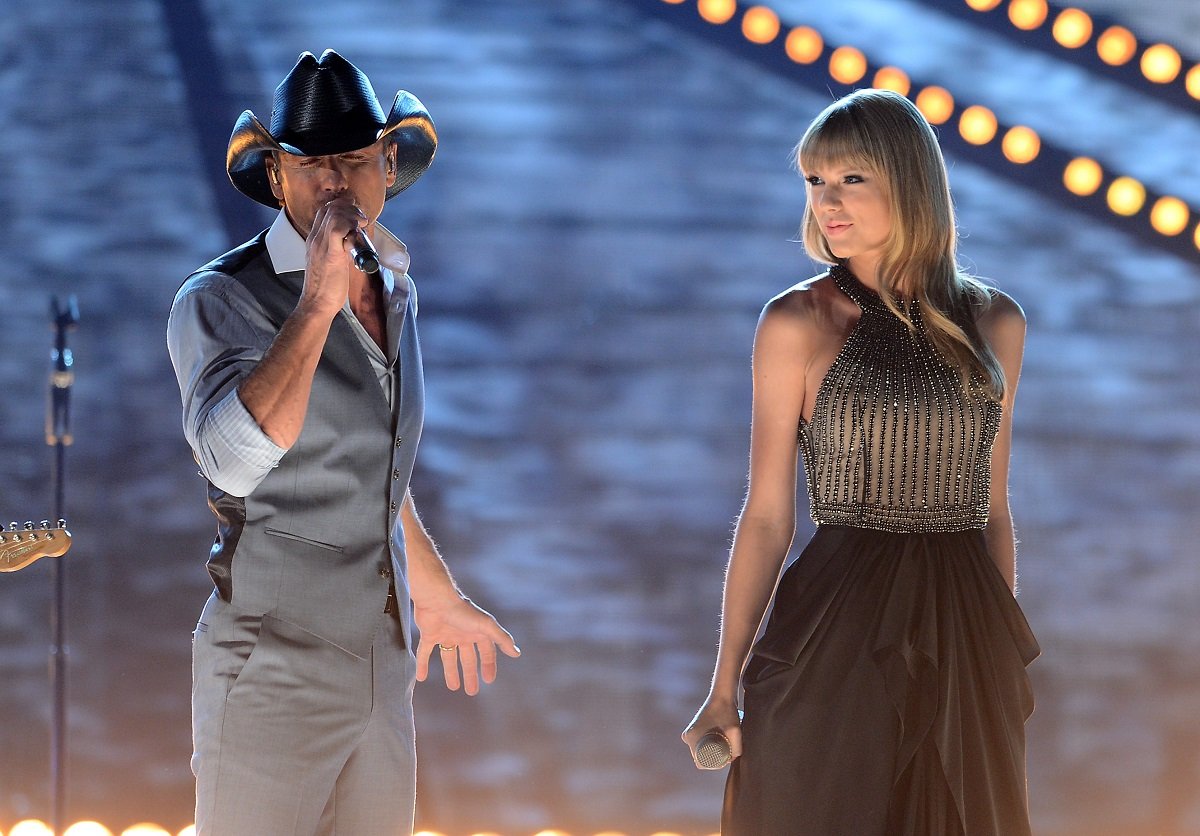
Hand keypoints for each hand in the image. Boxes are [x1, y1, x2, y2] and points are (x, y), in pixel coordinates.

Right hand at [298, 196, 367, 318]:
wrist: (317, 304)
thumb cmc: (326, 287)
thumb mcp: (331, 262)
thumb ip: (339, 249)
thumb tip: (353, 242)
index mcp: (314, 239)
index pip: (325, 211)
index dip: (343, 207)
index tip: (357, 215)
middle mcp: (315, 239)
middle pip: (330, 208)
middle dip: (350, 208)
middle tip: (362, 220)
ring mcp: (320, 245)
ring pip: (333, 214)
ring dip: (352, 214)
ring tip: (362, 224)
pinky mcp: (330, 254)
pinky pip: (336, 229)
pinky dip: (349, 225)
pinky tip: (358, 231)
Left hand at [413, 595, 519, 694]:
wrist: (436, 598)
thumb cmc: (463, 611)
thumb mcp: (486, 626)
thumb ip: (501, 639)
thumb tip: (517, 653)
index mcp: (476, 632)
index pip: (486, 652)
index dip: (488, 665)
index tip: (489, 680)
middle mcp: (462, 634)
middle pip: (467, 658)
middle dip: (470, 674)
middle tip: (472, 691)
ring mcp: (445, 635)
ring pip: (448, 657)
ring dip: (450, 672)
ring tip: (453, 687)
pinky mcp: (429, 634)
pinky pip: (425, 652)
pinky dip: (422, 664)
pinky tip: (421, 677)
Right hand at [682, 697, 742, 768]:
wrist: (722, 695)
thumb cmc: (727, 712)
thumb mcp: (735, 732)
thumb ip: (737, 749)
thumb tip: (732, 759)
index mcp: (691, 738)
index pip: (701, 763)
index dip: (713, 765)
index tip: (725, 759)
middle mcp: (687, 736)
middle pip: (701, 757)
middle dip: (713, 759)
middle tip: (727, 753)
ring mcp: (689, 732)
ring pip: (701, 751)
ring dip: (711, 752)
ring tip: (725, 746)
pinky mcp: (694, 729)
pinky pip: (700, 744)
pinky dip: (709, 745)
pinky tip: (720, 741)